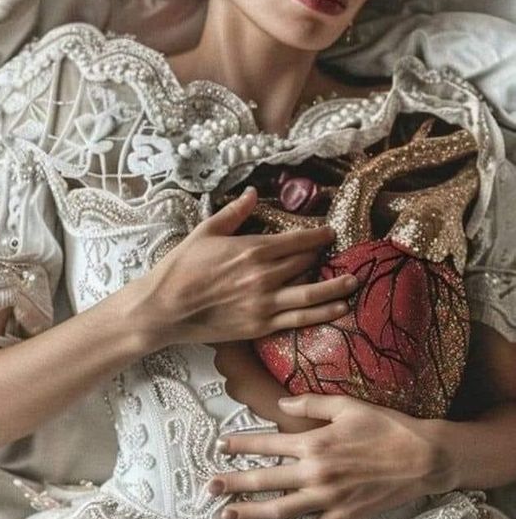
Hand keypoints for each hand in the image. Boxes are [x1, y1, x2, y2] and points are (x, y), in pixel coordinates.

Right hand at [138, 186, 358, 349]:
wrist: (165, 307)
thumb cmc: (181, 267)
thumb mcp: (206, 231)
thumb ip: (234, 213)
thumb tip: (253, 193)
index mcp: (252, 249)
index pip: (296, 240)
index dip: (317, 235)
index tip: (329, 233)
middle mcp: (263, 276)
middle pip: (306, 262)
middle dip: (324, 256)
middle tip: (341, 253)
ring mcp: (264, 303)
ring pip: (311, 293)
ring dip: (336, 286)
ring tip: (354, 281)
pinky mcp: (261, 325)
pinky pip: (300, 319)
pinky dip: (323, 313)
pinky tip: (339, 308)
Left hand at [207, 394, 452, 518]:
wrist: (423, 458)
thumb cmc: (386, 426)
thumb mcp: (347, 405)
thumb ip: (310, 402)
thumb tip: (281, 402)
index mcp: (314, 442)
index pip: (267, 443)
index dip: (240, 445)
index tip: (219, 446)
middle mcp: (316, 472)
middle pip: (265, 481)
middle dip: (234, 484)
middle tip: (209, 489)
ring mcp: (329, 499)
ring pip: (281, 511)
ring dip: (251, 515)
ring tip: (227, 517)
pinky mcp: (345, 517)